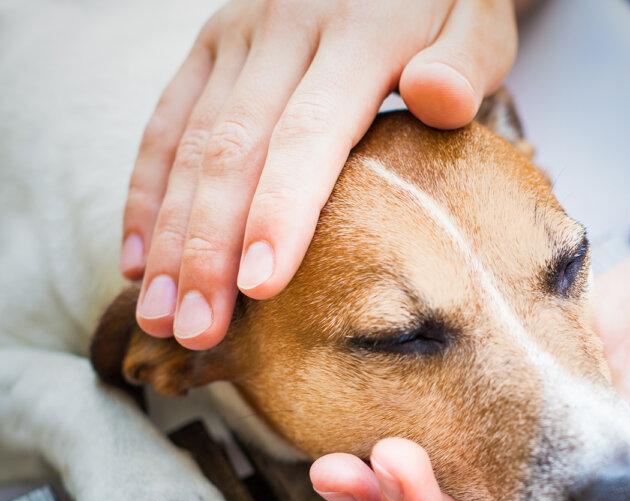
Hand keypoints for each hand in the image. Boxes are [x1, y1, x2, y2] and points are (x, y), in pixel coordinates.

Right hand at [123, 0, 516, 348]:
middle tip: (198, 329)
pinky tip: (141, 261)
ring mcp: (239, 34)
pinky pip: (167, 121)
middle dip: (209, 249)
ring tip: (165, 315)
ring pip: (190, 144)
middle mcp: (286, 27)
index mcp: (359, 32)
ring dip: (171, 236)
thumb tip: (437, 95)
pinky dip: (147, 194)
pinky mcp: (212, 43)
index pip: (310, 134)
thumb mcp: (479, 25)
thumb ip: (464, 64)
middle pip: (234, 150)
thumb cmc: (448, 7)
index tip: (260, 287)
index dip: (280, 212)